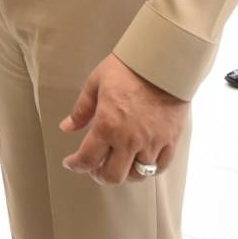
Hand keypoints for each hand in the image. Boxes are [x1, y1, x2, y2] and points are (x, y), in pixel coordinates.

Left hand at [60, 54, 189, 184]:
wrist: (163, 61)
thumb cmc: (128, 68)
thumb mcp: (96, 82)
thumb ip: (81, 109)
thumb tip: (67, 127)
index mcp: (107, 125)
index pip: (87, 159)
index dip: (75, 165)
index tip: (71, 162)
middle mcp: (129, 139)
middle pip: (112, 176)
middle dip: (99, 175)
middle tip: (95, 167)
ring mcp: (152, 142)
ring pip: (137, 175)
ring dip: (125, 173)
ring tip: (119, 163)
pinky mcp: (171, 140)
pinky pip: (160, 167)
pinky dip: (149, 169)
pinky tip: (142, 161)